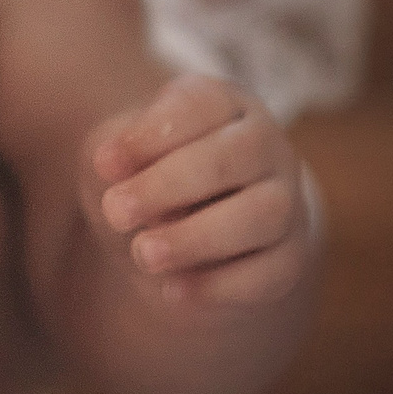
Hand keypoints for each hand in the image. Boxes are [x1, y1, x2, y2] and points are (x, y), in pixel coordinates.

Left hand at [87, 74, 313, 308]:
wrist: (181, 230)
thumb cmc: (144, 176)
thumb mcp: (120, 155)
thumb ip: (119, 157)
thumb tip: (125, 181)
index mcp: (224, 104)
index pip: (198, 106)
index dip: (150, 135)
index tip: (103, 164)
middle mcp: (264, 145)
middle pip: (231, 158)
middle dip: (167, 186)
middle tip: (115, 212)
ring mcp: (286, 200)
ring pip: (261, 215)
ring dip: (197, 237)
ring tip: (143, 254)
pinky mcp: (289, 257)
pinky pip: (270, 272)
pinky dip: (220, 285)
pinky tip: (172, 290)